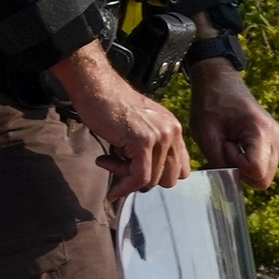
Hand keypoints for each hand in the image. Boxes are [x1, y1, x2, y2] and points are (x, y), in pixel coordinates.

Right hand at [50, 41, 188, 197]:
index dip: (160, 177)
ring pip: (152, 180)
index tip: (138, 175)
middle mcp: (172, 131)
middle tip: (120, 167)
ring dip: (127, 178)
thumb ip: (151, 147)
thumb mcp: (140, 127)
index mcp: (174, 128)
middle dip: (144, 180)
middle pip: (170, 178)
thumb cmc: (110, 107)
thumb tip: (148, 181)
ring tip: (108, 161)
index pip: (182, 169)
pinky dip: (124, 188)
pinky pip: (139, 177)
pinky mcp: (143, 141)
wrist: (96, 88)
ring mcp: (160, 136)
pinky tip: (112, 190)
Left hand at [188, 59, 278, 191]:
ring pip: (264, 176)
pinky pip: (264, 166)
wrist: (221, 83)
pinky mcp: (277, 143)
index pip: (256, 173)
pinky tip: (237, 145)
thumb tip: (229, 185)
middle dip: (240, 172)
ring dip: (244, 168)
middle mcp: (278, 138)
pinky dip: (249, 163)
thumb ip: (219, 162)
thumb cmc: (211, 104)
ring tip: (230, 145)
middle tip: (225, 148)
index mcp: (262, 133)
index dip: (236, 167)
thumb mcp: (206, 134)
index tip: (224, 146)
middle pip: (263, 179)